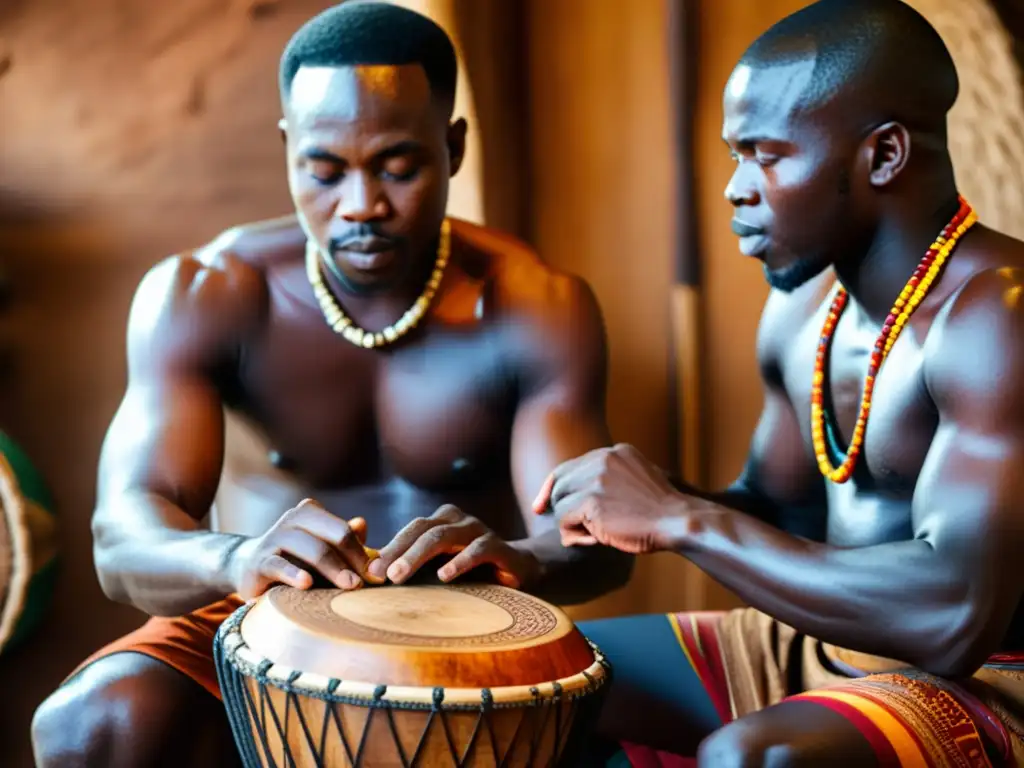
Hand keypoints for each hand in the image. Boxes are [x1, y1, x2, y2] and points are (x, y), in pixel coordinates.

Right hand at [229, 498, 382, 599]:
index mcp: (310, 513)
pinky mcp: (258, 562)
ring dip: (333, 568)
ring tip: (350, 585)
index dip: (362, 552)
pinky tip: (307, 584)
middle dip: (353, 559)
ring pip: (310, 548)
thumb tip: (362, 524)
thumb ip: (343, 539)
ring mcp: (273, 539)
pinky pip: (278, 565)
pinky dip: (294, 573)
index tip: (377, 575)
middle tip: (366, 582)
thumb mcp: (322, 549)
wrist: (251, 571)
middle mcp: (292, 520)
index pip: (343, 530)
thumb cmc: (296, 560)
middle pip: (332, 535)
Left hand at [366, 505, 539, 588]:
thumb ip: (412, 565)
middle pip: (422, 528)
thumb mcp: (440, 565)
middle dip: (397, 551)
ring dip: (417, 555)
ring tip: (398, 575)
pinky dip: (459, 561)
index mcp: (441, 522)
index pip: (410, 530)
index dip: (388, 548)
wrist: (520, 569)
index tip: (368, 572)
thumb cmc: (473, 570)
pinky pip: (478, 549)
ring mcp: (479, 530)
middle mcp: (458, 521)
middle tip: (378, 574)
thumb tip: (371, 574)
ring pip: (443, 536)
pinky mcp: (499, 546)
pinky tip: (444, 575)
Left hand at [535, 443, 688, 553]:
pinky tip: (594, 540)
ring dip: (571, 524)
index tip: (540, 505)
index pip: (569, 466)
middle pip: (560, 483)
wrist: (678, 520)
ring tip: (593, 535)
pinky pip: (564, 520)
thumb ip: (610, 479)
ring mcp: (596, 478)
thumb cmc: (661, 511)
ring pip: (560, 503)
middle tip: (572, 530)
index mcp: (614, 452)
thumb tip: (575, 496)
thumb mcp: (637, 479)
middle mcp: (602, 459)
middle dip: (559, 507)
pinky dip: (573, 535)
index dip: (552, 487)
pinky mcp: (591, 501)